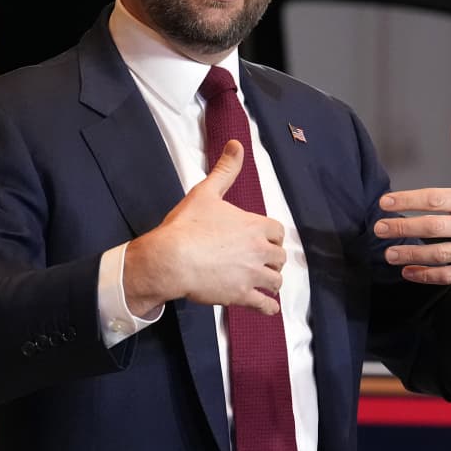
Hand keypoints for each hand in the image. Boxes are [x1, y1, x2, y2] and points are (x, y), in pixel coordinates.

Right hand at [123, 139, 284, 316]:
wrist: (171, 259)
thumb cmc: (186, 226)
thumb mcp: (205, 192)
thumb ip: (225, 170)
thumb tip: (236, 144)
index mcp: (254, 225)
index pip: (278, 231)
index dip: (272, 236)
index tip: (265, 240)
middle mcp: (259, 251)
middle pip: (280, 257)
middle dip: (273, 259)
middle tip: (263, 262)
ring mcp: (252, 275)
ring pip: (276, 282)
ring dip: (272, 283)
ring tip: (266, 284)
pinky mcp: (242, 296)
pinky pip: (265, 305)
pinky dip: (269, 306)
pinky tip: (269, 307)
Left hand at [374, 116, 450, 284]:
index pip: (437, 199)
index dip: (409, 200)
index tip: (384, 202)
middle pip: (435, 227)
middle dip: (403, 227)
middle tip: (378, 228)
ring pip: (441, 254)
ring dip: (412, 255)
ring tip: (388, 253)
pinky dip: (428, 275)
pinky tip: (407, 272)